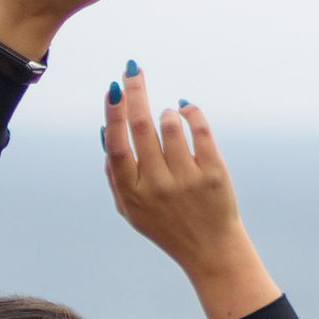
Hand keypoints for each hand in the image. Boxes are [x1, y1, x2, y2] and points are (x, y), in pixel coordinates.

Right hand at [102, 68, 279, 318]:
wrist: (209, 250)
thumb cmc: (165, 225)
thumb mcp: (131, 211)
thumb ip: (115, 176)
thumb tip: (106, 131)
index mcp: (132, 193)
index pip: (117, 146)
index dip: (113, 114)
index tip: (114, 88)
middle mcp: (157, 185)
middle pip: (141, 126)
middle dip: (135, 91)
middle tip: (133, 69)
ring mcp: (186, 179)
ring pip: (170, 125)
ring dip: (166, 112)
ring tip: (167, 115)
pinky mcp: (213, 173)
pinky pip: (199, 130)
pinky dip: (190, 113)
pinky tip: (185, 110)